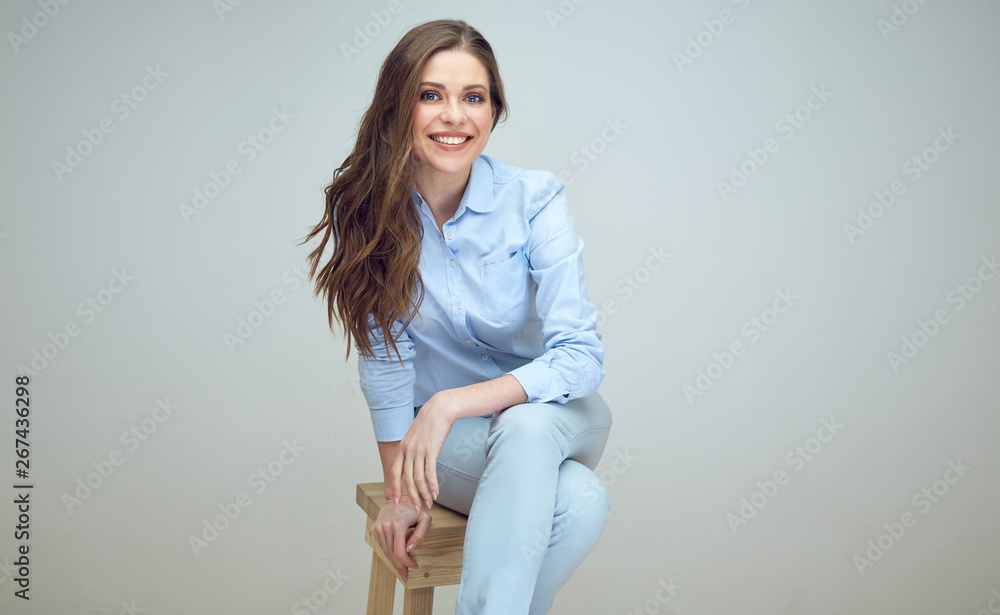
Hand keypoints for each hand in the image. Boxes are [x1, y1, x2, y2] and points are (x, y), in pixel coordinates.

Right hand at [370, 495, 430, 582]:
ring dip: (394, 561)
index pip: (399, 552)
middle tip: (407, 575)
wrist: (399, 496)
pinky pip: (382, 546)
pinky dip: (389, 552)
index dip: (406, 563)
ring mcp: (378, 528)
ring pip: (386, 552)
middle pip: (392, 555)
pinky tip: (396, 556)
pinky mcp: (375, 528)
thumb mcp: (425, 520)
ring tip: (403, 567)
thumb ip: (420, 535)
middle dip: (400, 567)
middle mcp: (386, 527)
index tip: (414, 567)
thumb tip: (409, 549)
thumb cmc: (414, 509)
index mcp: (398, 525)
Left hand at [388, 392, 456, 508]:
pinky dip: (432, 485)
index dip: (394, 488)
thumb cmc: (430, 423)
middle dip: (410, 496)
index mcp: (402, 448)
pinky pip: (429, 473)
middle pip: (405, 479)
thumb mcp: (416, 437)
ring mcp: (418, 451)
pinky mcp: (431, 450)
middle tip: (414, 508)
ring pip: (417, 479)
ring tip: (429, 504)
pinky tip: (436, 493)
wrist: (441, 408)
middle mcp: (407, 451)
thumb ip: (412, 449)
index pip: (395, 473)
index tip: (396, 501)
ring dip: (423, 494)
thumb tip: (413, 462)